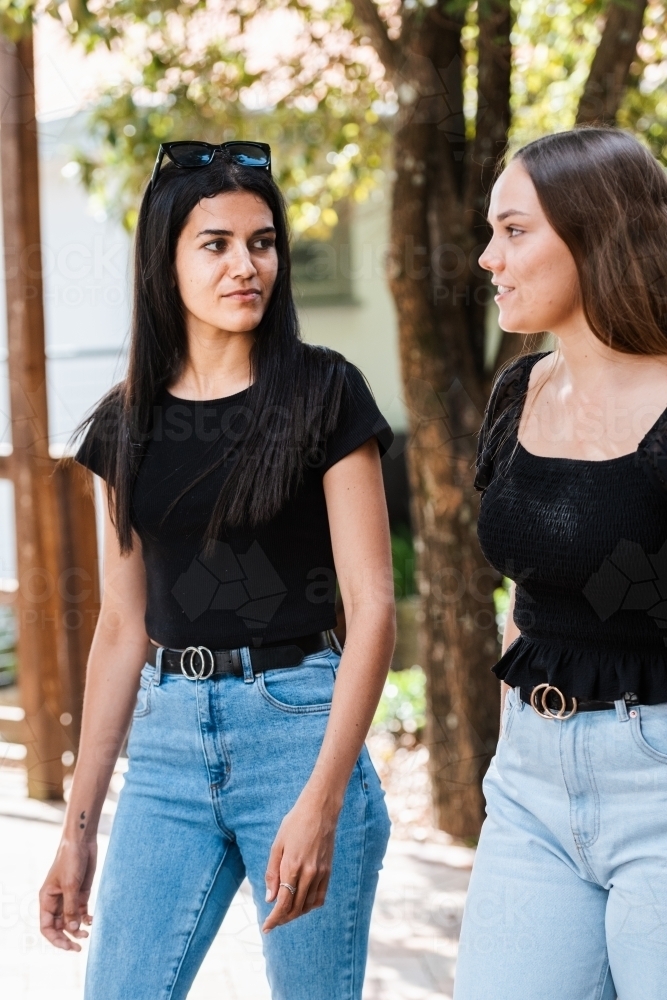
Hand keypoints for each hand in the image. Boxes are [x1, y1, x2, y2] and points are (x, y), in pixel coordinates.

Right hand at [39, 838, 96, 950]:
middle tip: (79, 947)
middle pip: (58, 927)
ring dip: (77, 929)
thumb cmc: (71, 860)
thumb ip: (71, 907)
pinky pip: (81, 911)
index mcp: (47, 899)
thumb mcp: (70, 885)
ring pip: (70, 920)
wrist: (82, 841)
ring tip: (88, 934)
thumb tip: (72, 928)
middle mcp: (56, 901)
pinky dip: (85, 918)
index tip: (68, 946)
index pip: (46, 927)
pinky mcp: (81, 892)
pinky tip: (92, 921)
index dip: (55, 939)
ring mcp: (69, 897)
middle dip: (67, 937)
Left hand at [262, 791, 339, 932]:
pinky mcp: (328, 871)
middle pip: (295, 908)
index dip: (274, 919)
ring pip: (308, 906)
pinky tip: (302, 904)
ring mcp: (320, 873)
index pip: (283, 903)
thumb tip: (270, 898)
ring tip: (285, 913)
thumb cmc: (294, 824)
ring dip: (296, 914)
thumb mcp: (277, 845)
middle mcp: (308, 874)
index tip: (266, 928)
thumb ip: (272, 873)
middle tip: (273, 922)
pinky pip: (320, 897)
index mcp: (292, 867)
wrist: (320, 811)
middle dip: (283, 919)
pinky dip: (310, 906)